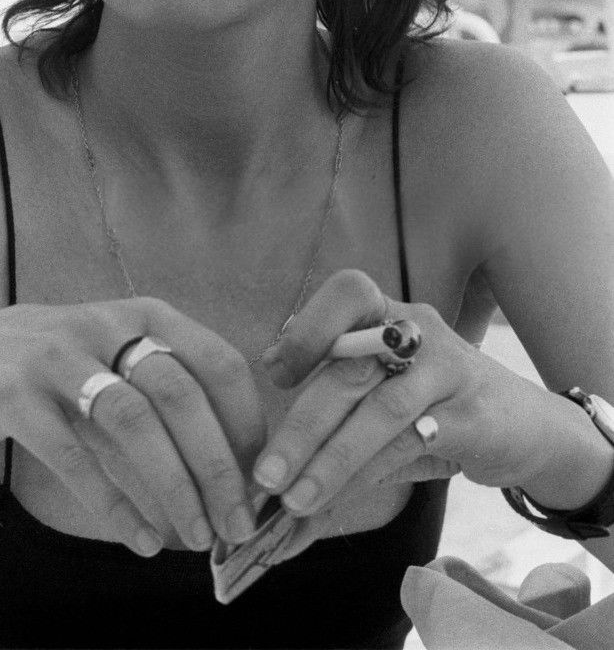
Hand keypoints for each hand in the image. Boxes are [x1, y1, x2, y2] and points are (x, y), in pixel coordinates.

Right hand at [0, 297, 264, 555]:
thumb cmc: (64, 369)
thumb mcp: (121, 361)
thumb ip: (170, 397)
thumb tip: (239, 467)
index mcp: (145, 314)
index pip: (218, 362)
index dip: (246, 422)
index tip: (263, 478)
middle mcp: (106, 325)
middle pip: (180, 394)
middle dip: (217, 465)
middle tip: (239, 523)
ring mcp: (57, 356)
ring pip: (131, 421)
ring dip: (172, 485)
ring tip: (195, 537)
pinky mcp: (15, 394)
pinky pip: (74, 455)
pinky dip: (113, 503)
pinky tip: (140, 540)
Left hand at [250, 269, 553, 518]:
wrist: (530, 427)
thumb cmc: (436, 404)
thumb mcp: (387, 384)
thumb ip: (339, 385)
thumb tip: (269, 412)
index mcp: (392, 312)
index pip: (349, 293)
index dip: (307, 327)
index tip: (274, 373)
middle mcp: (420, 331)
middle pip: (352, 369)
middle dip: (302, 425)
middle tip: (265, 474)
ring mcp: (450, 370)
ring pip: (380, 412)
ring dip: (330, 461)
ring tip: (293, 499)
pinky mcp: (473, 417)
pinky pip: (411, 446)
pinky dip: (367, 476)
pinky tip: (337, 501)